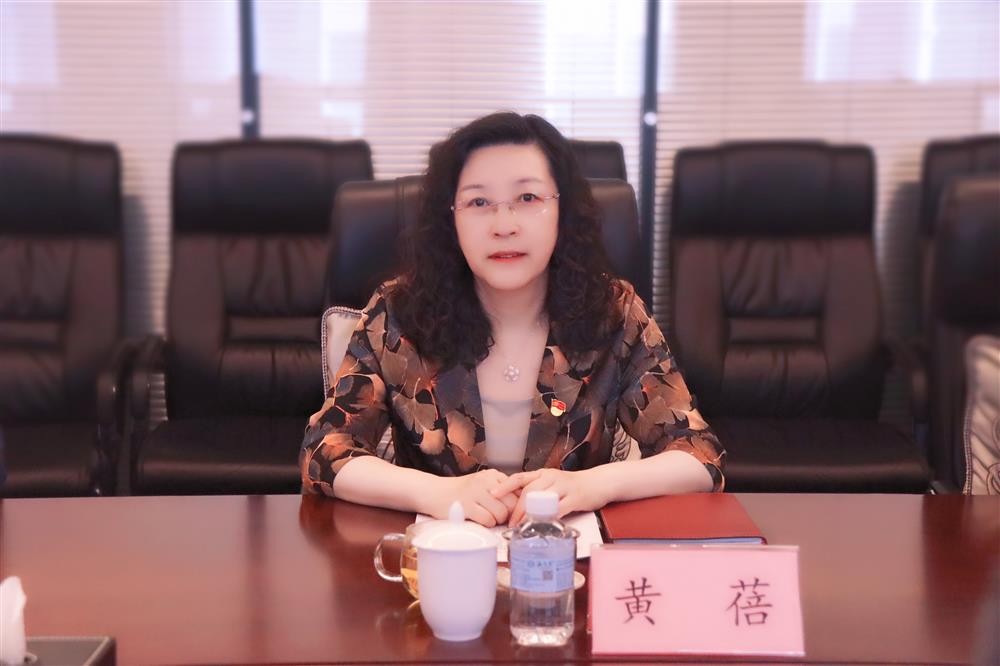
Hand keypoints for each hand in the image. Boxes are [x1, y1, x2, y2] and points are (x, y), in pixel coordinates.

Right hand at [429, 469, 518, 526]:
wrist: (435, 492)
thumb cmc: (462, 492)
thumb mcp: (483, 484)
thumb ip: (501, 490)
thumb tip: (523, 503)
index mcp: (493, 475)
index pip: (518, 490)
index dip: (518, 504)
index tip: (513, 512)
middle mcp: (486, 481)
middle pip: (512, 503)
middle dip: (508, 515)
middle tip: (500, 518)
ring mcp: (476, 492)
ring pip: (501, 513)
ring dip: (497, 520)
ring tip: (488, 518)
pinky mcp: (466, 505)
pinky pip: (488, 520)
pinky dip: (487, 524)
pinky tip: (480, 520)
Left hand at [491, 467, 607, 526]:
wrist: (598, 482)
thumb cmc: (572, 487)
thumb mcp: (551, 484)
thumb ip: (536, 492)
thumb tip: (516, 506)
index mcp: (542, 474)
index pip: (519, 477)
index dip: (505, 486)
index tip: (492, 494)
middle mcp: (551, 477)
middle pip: (528, 491)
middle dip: (517, 508)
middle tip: (510, 522)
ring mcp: (563, 486)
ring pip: (541, 499)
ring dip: (530, 514)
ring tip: (522, 526)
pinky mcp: (575, 497)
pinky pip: (559, 508)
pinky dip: (549, 518)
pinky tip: (543, 525)